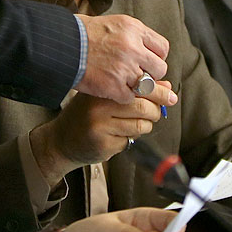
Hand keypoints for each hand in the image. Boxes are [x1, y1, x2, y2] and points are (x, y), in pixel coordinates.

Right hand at [31, 83, 174, 182]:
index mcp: (101, 89)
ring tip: (134, 124)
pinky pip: (130, 141)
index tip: (170, 96)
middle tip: (154, 113)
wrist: (62, 140)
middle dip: (155, 112)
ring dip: (144, 127)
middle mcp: (99, 106)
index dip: (159, 92)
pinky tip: (117, 136)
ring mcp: (100, 127)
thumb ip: (135, 89)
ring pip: (140, 126)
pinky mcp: (103, 145)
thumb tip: (166, 86)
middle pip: (143, 108)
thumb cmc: (86, 115)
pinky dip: (130, 139)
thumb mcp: (105, 96)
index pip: (139, 87)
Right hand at [75, 13, 168, 101]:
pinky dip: (123, 96)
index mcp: (134, 29)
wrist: (61, 45)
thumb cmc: (81, 33)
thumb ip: (132, 35)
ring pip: (148, 86)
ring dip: (139, 87)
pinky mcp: (114, 86)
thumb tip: (146, 48)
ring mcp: (125, 69)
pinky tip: (113, 90)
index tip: (148, 61)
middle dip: (151, 73)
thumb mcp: (112, 23)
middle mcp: (133, 48)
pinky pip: (130, 97)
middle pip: (159, 69)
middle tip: (138, 74)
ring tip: (127, 83)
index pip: (162, 48)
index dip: (156, 57)